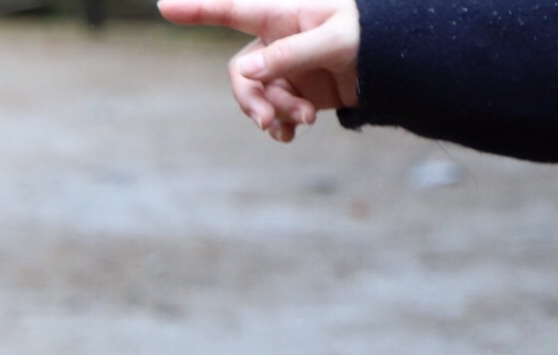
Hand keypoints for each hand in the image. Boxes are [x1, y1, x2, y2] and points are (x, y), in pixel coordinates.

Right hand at [158, 0, 360, 142]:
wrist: (402, 62)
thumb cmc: (374, 35)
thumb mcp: (336, 41)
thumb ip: (290, 54)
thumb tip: (247, 72)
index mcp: (283, 14)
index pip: (229, 10)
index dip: (195, 10)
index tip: (162, 7)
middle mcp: (276, 40)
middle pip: (240, 73)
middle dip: (252, 99)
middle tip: (270, 121)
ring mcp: (285, 67)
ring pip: (257, 96)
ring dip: (275, 113)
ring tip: (304, 122)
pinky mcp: (296, 91)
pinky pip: (273, 112)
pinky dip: (280, 125)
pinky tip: (293, 133)